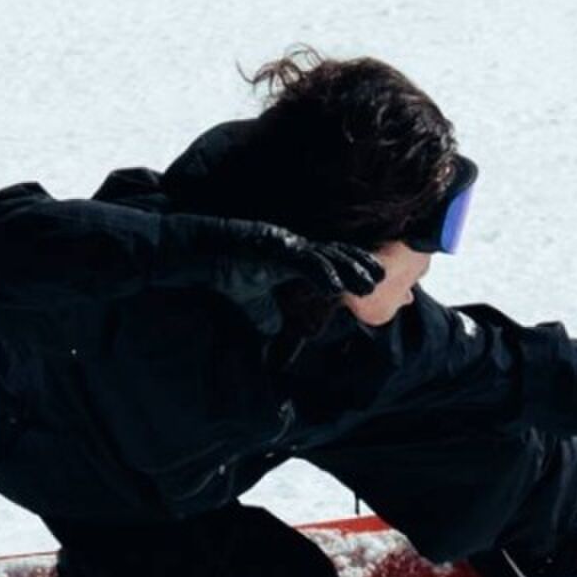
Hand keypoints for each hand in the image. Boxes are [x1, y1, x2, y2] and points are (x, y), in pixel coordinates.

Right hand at [176, 218, 385, 334]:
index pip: (330, 261)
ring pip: (324, 254)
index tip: (375, 282)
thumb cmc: (220, 270)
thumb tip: (278, 334)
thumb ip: (267, 315)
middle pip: (335, 253)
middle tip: (384, 279)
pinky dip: (320, 272)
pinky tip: (336, 286)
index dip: (352, 269)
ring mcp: (282, 242)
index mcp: (291, 255)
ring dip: (349, 268)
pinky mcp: (269, 244)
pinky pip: (301, 259)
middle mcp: (291, 245)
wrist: (192, 253)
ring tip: (371, 282)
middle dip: (361, 265)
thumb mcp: (250, 301)